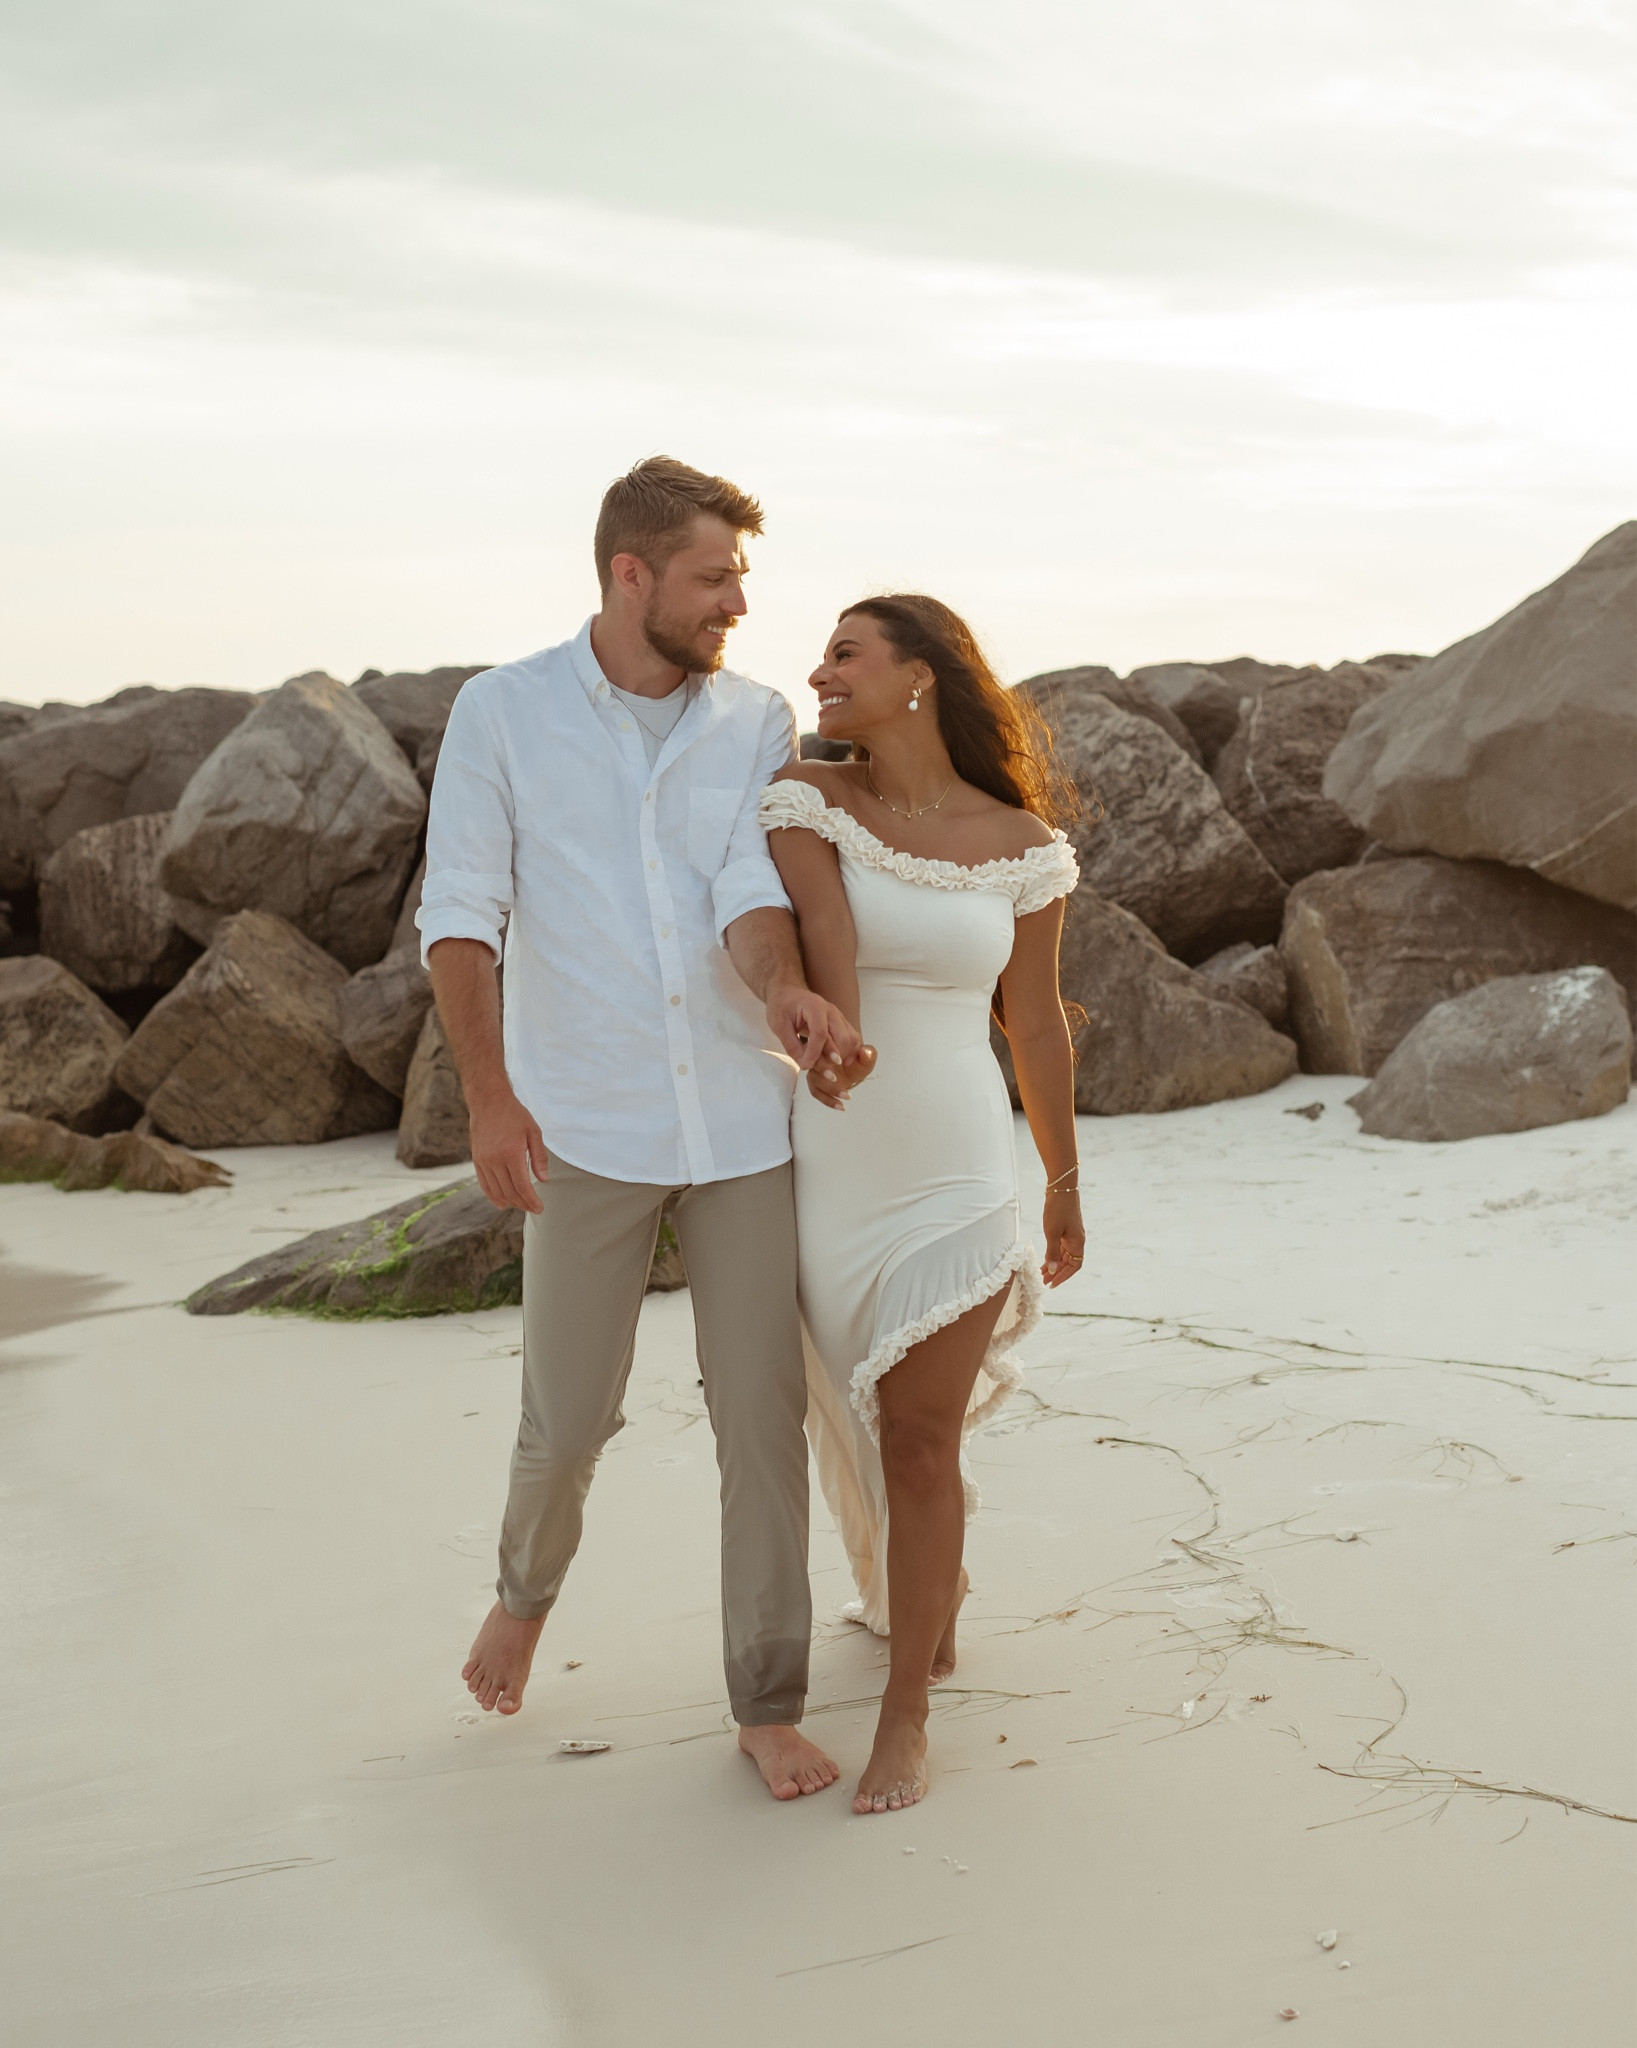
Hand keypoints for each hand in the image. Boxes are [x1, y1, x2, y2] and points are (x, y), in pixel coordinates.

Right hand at [468, 1085, 548, 1212]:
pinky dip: (493, 1196)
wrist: (488, 1101)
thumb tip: (543, 1180)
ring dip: (510, 1202)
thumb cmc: (514, 1115)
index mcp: (511, 1153)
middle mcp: (494, 1160)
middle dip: (523, 1203)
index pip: (522, 1186)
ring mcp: (483, 1161)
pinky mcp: (477, 1161)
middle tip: (533, 1208)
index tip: (539, 1208)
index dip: (531, 1200)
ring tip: (521, 1205)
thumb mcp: (533, 1132)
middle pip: (509, 1192)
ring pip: (496, 1191)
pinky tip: (502, 1203)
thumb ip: (539, 1157)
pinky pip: (484, 1184)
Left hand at [766, 982, 862, 1074]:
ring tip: (827, 1068)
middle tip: (818, 1070)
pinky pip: (852, 1039)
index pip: (820, 1033)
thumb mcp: (779, 1026)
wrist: (787, 994)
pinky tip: (838, 1062)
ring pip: (851, 1040)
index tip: (805, 1066)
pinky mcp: (841, 1024)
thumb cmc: (781, 1007)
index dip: (814, 1053)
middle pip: (842, 1038)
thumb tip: (806, 1065)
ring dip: (842, 1056)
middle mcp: (831, 1011)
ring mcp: (839, 1017)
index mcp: (815, 1007)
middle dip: (832, 1058)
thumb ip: (793, 1046)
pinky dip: (848, 1053)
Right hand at [806, 1043, 877, 1110]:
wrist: (852, 1068)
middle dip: (823, 1071)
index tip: (839, 1061)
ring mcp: (814, 1069)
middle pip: (814, 1062)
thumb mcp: (866, 1056)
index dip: (828, 1053)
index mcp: (830, 1044)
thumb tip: (865, 1051)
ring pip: (814, 1078)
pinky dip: (828, 1100)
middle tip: (835, 1079)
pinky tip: (841, 1106)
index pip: (823, 1045)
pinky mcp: (814, 1081)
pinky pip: (816, 1092)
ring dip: (829, 1089)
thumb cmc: (858, 1060)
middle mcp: (818, 1055)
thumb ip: (868, 1053)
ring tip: (847, 1096)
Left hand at [1041, 1190, 1084, 1286]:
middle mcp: (1077, 1240)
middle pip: (1068, 1263)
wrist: (1061, 1187)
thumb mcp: (1052, 1233)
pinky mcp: (1065, 1229)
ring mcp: (1071, 1234)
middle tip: (1043, 1281)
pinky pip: (1060, 1247)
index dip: (1063, 1277)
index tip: (1052, 1284)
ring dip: (1054, 1265)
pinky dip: (1053, 1254)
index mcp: (1077, 1243)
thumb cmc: (1058, 1209)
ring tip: (1041, 1274)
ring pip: (1064, 1255)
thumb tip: (1053, 1271)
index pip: (1073, 1267)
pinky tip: (1045, 1259)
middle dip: (1056, 1273)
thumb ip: (1052, 1253)